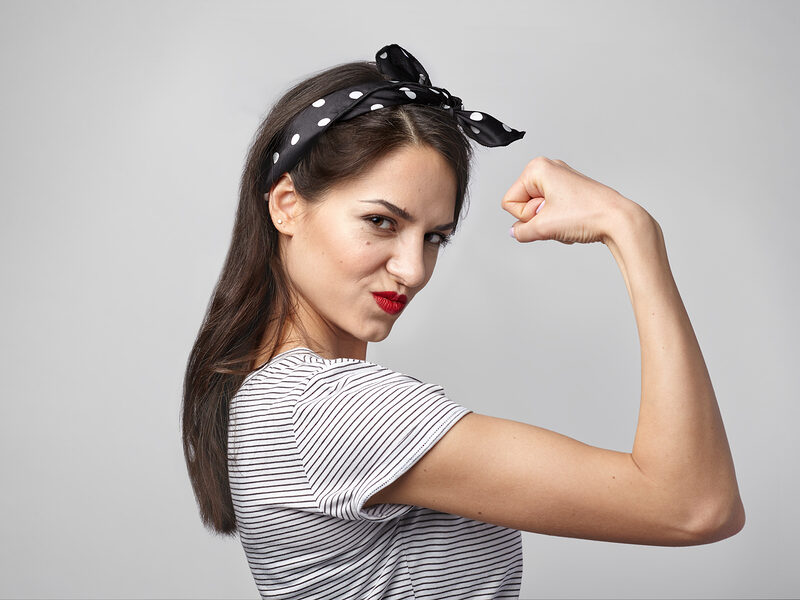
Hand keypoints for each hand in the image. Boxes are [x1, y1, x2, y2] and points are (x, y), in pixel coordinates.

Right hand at [501, 156, 645, 244]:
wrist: (618, 220)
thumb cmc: (588, 214)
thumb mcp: (544, 228)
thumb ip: (521, 232)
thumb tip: (515, 232)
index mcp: (537, 169)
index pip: (509, 201)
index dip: (524, 216)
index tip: (546, 215)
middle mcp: (548, 169)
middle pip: (524, 204)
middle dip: (538, 218)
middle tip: (558, 218)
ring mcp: (561, 179)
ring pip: (538, 210)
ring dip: (549, 222)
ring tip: (568, 220)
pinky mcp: (571, 190)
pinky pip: (552, 210)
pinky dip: (558, 221)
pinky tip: (573, 222)